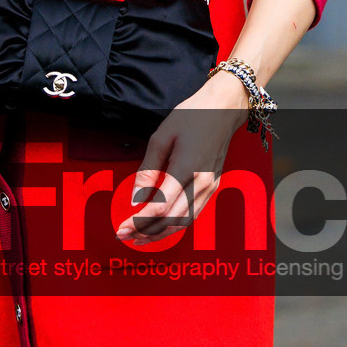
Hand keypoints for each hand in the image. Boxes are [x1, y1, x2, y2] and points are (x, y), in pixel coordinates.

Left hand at [116, 72, 249, 243]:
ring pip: (183, 222)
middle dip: (145, 232)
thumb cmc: (192, 116)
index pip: (160, 207)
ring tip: (138, 238)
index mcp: (187, 168)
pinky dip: (174, 226)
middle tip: (123, 236)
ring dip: (160, 234)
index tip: (121, 228)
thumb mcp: (161, 137)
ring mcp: (210, 187)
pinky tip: (159, 228)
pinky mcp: (212, 188)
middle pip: (171, 220)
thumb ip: (147, 170)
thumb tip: (135, 199)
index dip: (138, 222)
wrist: (225, 108)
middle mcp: (202, 183)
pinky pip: (192, 215)